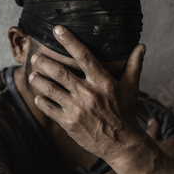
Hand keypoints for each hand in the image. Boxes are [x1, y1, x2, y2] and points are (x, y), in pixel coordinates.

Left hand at [28, 25, 145, 161]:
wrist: (121, 144)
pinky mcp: (69, 123)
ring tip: (32, 75)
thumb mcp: (131, 88)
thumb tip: (141, 46)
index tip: (57, 29)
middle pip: (60, 72)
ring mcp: (77, 108)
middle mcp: (88, 93)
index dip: (69, 41)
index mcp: (102, 81)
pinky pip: (49, 108)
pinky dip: (42, 101)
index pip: (84, 56)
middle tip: (36, 57)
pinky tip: (38, 96)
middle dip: (44, 62)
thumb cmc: (125, 113)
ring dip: (38, 80)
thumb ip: (133, 66)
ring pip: (50, 89)